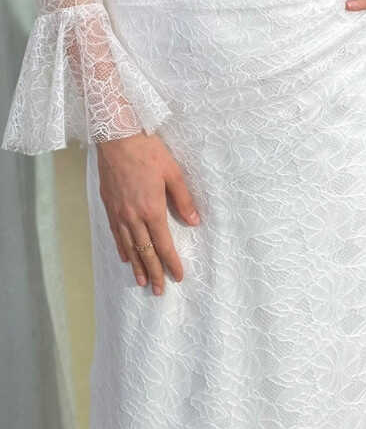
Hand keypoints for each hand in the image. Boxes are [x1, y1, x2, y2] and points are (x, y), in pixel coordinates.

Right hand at [96, 131, 201, 295]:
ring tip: (142, 281)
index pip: (163, 244)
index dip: (171, 262)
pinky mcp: (109, 206)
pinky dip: (122, 248)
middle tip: (159, 290)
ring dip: (137, 266)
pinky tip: (125, 257)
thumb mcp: (172, 173)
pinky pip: (116, 234)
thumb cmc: (148, 152)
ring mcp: (119, 213)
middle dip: (154, 272)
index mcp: (152, 209)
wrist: (117, 138)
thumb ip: (183, 199)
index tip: (178, 276)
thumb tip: (194, 222)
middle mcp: (133, 217)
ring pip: (129, 247)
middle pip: (145, 252)